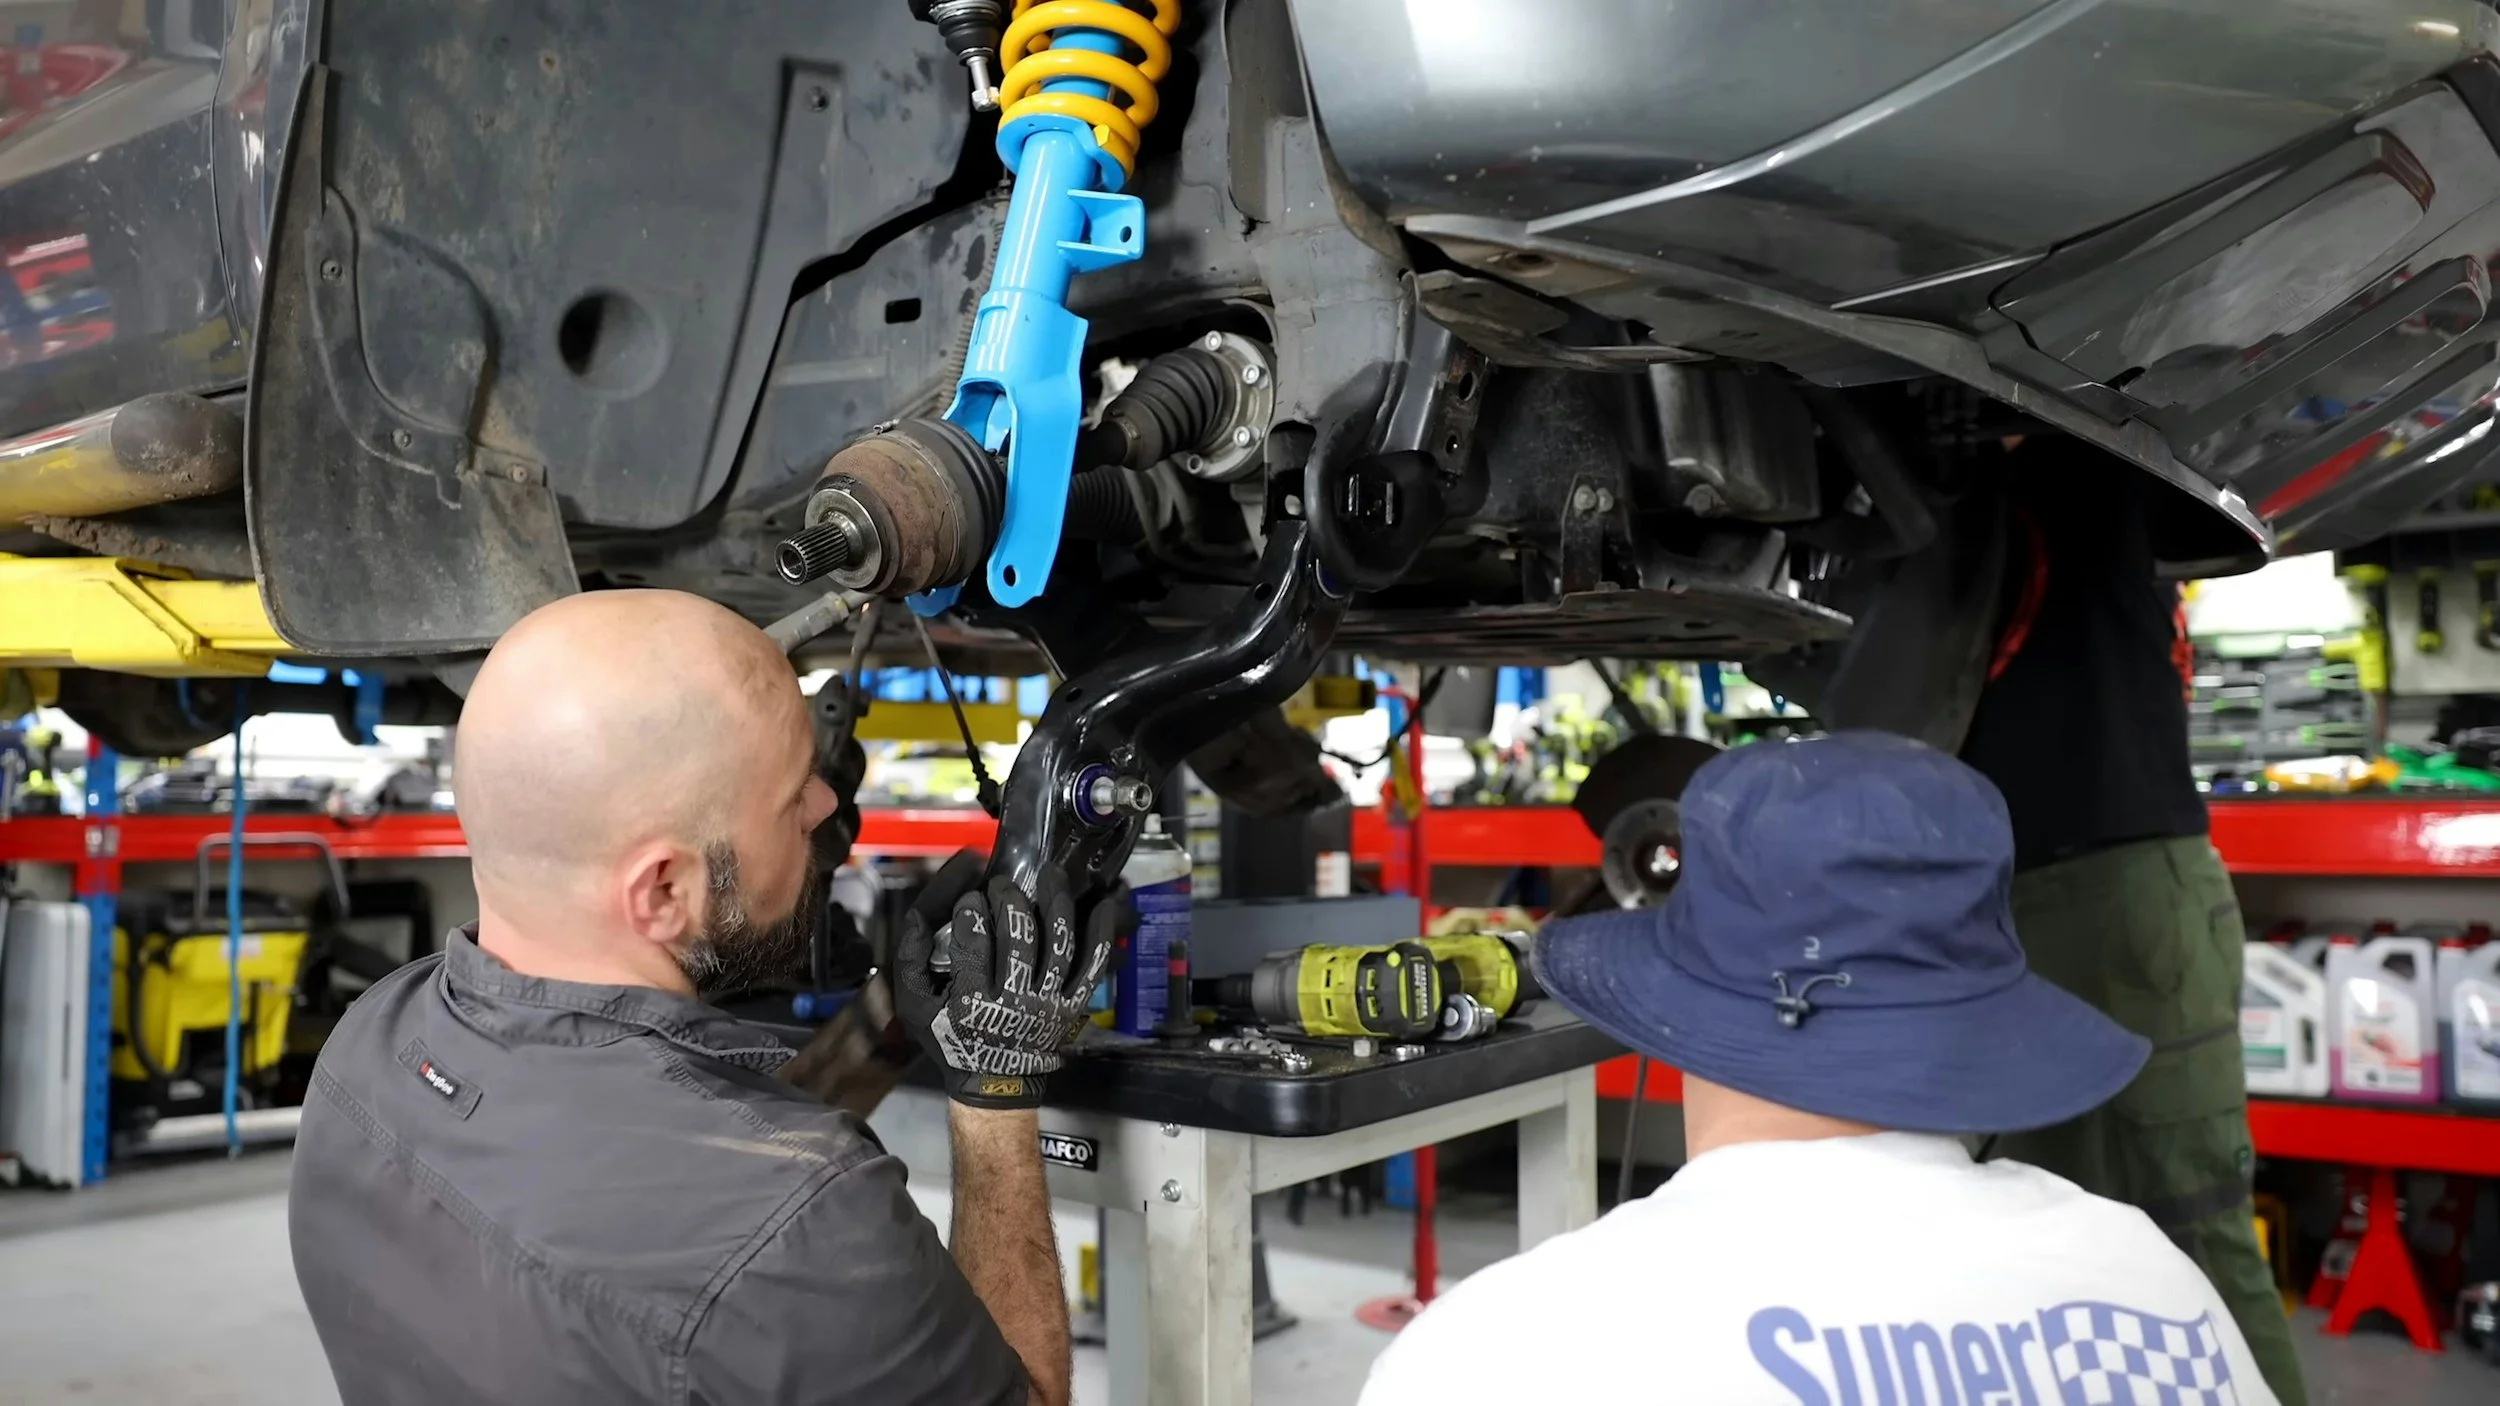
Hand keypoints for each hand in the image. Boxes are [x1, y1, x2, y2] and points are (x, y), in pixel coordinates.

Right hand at [893, 861, 1115, 1108]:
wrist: (993, 1078)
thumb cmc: (950, 1037)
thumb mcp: (915, 1005)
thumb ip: (911, 959)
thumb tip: (920, 914)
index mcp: (970, 1004)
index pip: (973, 943)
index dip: (971, 911)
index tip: (970, 899)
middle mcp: (1013, 1003)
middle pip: (1019, 937)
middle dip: (1010, 899)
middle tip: (1002, 885)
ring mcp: (1048, 1003)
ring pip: (1058, 944)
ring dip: (1056, 902)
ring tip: (1050, 874)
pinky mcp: (1072, 1004)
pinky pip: (1092, 965)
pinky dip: (1101, 933)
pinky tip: (1104, 903)